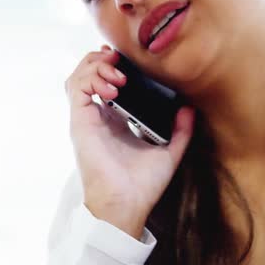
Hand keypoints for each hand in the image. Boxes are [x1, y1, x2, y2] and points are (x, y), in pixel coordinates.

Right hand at [64, 46, 195, 237]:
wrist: (127, 204)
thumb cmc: (142, 186)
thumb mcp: (169, 152)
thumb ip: (180, 131)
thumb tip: (188, 108)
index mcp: (114, 121)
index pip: (105, 82)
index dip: (112, 65)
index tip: (128, 60)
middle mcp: (97, 116)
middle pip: (87, 73)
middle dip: (102, 60)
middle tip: (121, 62)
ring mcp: (86, 118)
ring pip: (77, 76)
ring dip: (96, 66)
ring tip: (118, 76)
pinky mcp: (80, 122)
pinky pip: (76, 87)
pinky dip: (91, 78)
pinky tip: (113, 87)